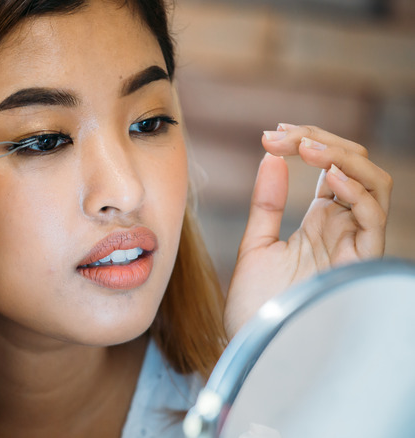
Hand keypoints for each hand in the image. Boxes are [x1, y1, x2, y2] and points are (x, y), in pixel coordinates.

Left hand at [224, 124, 391, 338]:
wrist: (255, 351)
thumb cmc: (257, 307)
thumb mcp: (256, 244)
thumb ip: (267, 202)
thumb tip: (271, 157)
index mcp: (321, 223)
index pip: (333, 168)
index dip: (308, 143)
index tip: (270, 135)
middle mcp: (343, 230)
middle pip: (356, 168)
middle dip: (322, 141)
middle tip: (281, 134)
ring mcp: (353, 245)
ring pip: (375, 185)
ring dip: (343, 157)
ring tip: (305, 147)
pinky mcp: (357, 265)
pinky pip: (374, 220)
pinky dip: (357, 192)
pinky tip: (329, 178)